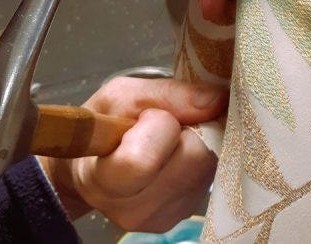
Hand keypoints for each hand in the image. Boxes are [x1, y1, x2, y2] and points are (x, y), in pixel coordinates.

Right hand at [40, 78, 226, 232]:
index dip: (160, 123)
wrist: (95, 166)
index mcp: (107, 183)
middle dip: (189, 127)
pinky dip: (202, 154)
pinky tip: (181, 152)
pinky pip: (212, 174)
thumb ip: (166, 95)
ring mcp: (166, 215)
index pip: (145, 159)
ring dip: (200, 139)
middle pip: (193, 158)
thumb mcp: (122, 96)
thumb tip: (215, 100)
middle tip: (168, 121)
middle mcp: (138, 210)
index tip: (150, 114)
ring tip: (173, 137)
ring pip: (208, 164)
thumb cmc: (103, 128)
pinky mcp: (188, 212)